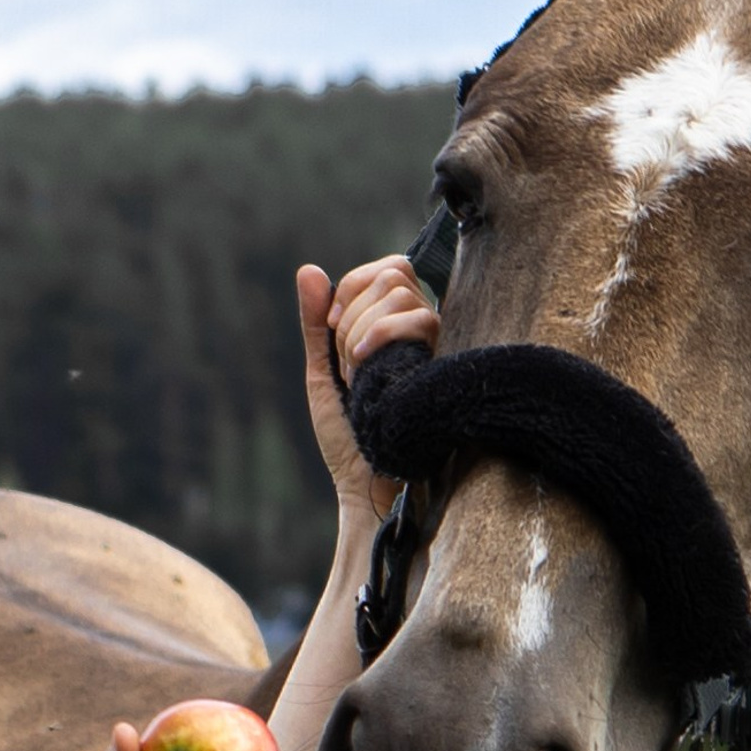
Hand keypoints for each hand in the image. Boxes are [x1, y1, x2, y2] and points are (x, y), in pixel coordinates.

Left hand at [298, 256, 440, 521]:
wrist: (364, 481)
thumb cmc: (347, 431)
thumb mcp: (320, 370)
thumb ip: (315, 323)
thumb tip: (308, 270)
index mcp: (395, 324)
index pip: (385, 269)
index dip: (353, 287)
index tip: (333, 327)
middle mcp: (421, 328)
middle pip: (393, 274)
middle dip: (353, 314)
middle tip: (345, 362)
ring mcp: (435, 343)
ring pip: (402, 293)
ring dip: (362, 332)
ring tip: (358, 375)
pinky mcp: (443, 360)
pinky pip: (419, 318)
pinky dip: (381, 335)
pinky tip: (364, 370)